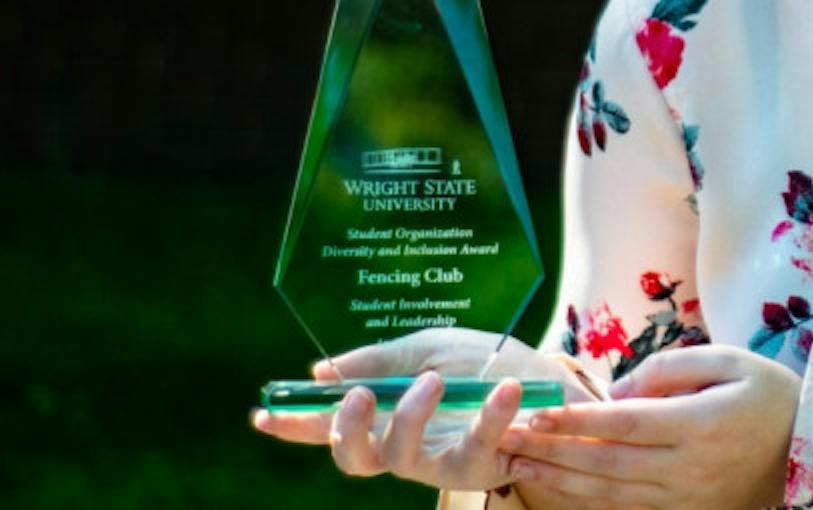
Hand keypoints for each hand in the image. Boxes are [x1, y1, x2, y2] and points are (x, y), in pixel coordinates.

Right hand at [251, 328, 586, 491]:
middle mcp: (405, 444)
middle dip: (347, 429)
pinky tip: (505, 389)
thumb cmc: (485, 360)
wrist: (548, 374)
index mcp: (387, 412)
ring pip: (399, 457)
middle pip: (355, 458)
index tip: (263, 414)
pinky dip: (490, 415)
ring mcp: (439, 460)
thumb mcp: (430, 345)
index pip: (330, 425)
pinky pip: (474, 447)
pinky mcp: (481, 467)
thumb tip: (321, 373)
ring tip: (437, 378)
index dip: (294, 425)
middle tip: (361, 396)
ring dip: (411, 414)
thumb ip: (378, 360)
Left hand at [500, 345, 800, 509]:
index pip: (625, 424)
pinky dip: (586, 498)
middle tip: (509, 436)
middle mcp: (689, 468)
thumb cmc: (768, 394)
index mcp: (701, 426)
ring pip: (610, 493)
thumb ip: (671, 369)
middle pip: (607, 463)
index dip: (578, 419)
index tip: (538, 409)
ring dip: (559, 478)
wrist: (811, 448)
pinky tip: (557, 484)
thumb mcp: (729, 361)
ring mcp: (685, 498)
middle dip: (553, 450)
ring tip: (518, 461)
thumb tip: (617, 391)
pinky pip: (626, 508)